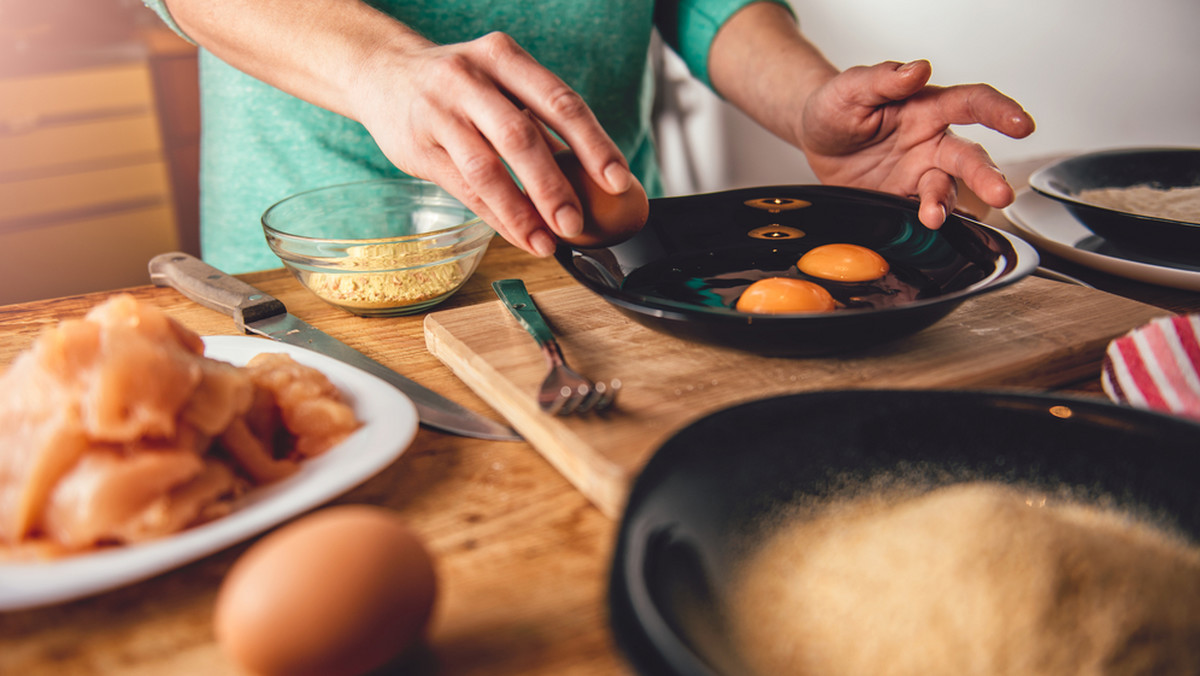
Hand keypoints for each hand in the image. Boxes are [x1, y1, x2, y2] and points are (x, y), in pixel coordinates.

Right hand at [352, 32, 634, 255]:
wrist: (379, 71)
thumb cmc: (458, 84)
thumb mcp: (499, 81)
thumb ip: (538, 120)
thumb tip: (594, 176)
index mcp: (504, 57)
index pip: (559, 101)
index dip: (593, 143)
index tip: (618, 180)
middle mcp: (470, 79)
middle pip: (521, 136)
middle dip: (554, 186)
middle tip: (578, 223)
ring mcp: (440, 113)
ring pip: (487, 168)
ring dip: (522, 212)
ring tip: (549, 242)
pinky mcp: (418, 147)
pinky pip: (464, 190)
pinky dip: (497, 218)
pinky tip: (521, 236)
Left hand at [799, 60, 1034, 227]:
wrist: (814, 139)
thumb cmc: (838, 106)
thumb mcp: (851, 88)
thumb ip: (883, 79)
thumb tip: (917, 69)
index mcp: (927, 108)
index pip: (972, 104)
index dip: (1000, 112)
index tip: (1022, 125)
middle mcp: (931, 143)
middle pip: (969, 157)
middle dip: (987, 176)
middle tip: (1001, 194)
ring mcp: (919, 173)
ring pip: (947, 189)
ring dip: (945, 204)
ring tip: (933, 215)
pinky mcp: (901, 199)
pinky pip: (919, 211)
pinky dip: (924, 221)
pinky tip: (922, 226)